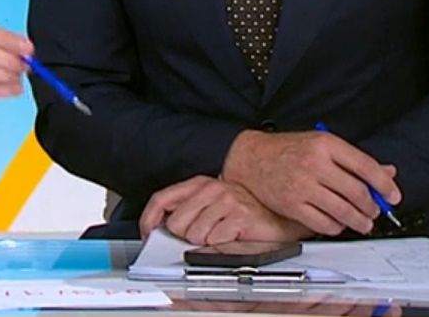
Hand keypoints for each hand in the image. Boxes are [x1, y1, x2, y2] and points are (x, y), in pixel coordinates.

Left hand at [137, 176, 305, 244]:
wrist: (280, 217)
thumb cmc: (246, 213)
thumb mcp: (211, 206)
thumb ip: (187, 212)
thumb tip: (162, 228)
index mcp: (199, 184)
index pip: (162, 198)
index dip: (149, 219)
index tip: (148, 234)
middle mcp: (212, 189)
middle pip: (176, 223)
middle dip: (185, 237)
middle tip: (203, 235)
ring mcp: (227, 201)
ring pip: (195, 235)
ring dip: (207, 242)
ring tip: (222, 234)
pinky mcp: (240, 215)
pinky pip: (215, 240)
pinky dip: (222, 245)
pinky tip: (233, 236)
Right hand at [221, 130, 400, 235]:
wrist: (250, 159)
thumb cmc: (287, 150)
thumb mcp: (321, 144)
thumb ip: (353, 160)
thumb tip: (386, 173)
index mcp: (325, 144)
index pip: (366, 167)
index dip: (385, 185)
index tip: (393, 195)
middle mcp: (314, 164)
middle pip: (357, 193)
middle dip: (373, 207)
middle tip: (376, 211)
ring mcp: (302, 186)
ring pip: (344, 211)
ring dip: (359, 221)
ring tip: (363, 222)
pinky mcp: (292, 205)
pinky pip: (324, 223)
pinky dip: (337, 227)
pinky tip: (339, 223)